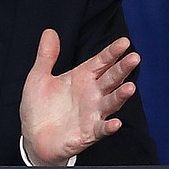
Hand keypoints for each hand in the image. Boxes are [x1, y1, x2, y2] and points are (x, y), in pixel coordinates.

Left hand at [19, 28, 138, 165]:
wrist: (33, 136)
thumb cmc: (39, 106)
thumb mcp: (39, 77)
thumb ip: (46, 56)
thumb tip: (49, 31)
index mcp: (82, 77)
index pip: (101, 61)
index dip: (112, 52)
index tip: (124, 41)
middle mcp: (92, 93)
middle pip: (111, 78)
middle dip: (123, 68)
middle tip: (135, 57)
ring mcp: (92, 113)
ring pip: (111, 102)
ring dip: (121, 96)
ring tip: (130, 87)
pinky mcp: (88, 132)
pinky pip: (101, 129)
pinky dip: (108, 126)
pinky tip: (115, 122)